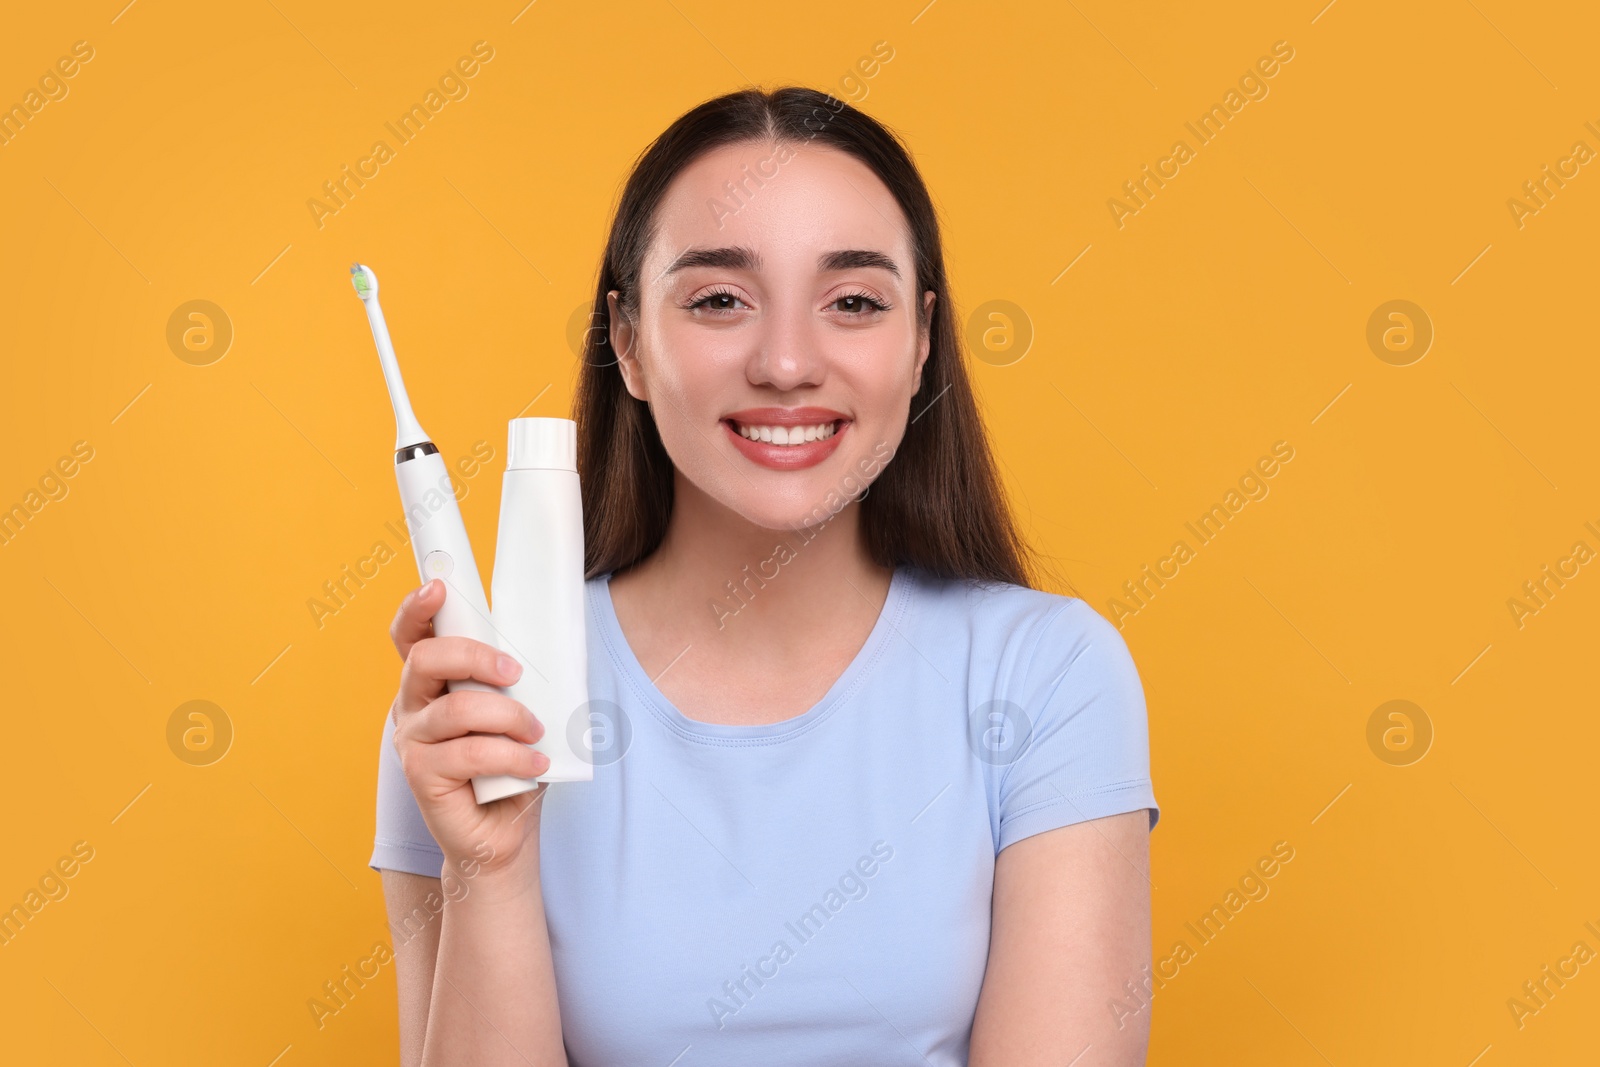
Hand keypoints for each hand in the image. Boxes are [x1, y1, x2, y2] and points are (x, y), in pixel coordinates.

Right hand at [387, 579, 549, 876]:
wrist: (506, 831)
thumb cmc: (513, 764)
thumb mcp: (521, 709)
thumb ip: (520, 680)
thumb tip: (558, 645)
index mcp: (433, 681)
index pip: (412, 635)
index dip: (417, 608)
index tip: (438, 588)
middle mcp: (412, 705)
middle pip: (426, 659)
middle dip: (474, 656)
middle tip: (514, 673)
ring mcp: (413, 741)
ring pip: (456, 709)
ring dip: (508, 716)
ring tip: (535, 732)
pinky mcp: (422, 775)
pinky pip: (470, 753)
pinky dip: (512, 756)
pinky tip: (535, 764)